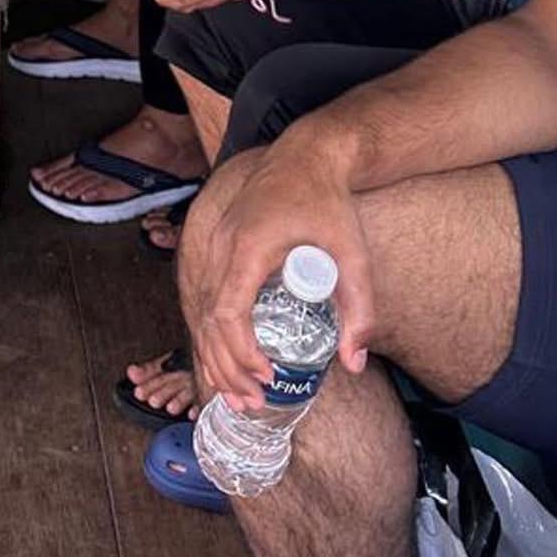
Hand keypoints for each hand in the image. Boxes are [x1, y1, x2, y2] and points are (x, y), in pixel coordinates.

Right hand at [179, 142, 375, 411]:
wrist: (304, 155)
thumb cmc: (327, 200)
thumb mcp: (352, 253)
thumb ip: (358, 307)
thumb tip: (354, 362)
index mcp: (249, 247)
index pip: (229, 310)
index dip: (242, 350)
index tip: (266, 375)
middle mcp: (221, 247)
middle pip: (207, 320)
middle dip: (225, 366)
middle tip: (251, 400)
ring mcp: (213, 246)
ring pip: (198, 312)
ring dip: (213, 356)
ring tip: (235, 394)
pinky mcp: (216, 249)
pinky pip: (203, 299)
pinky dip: (210, 335)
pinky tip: (224, 360)